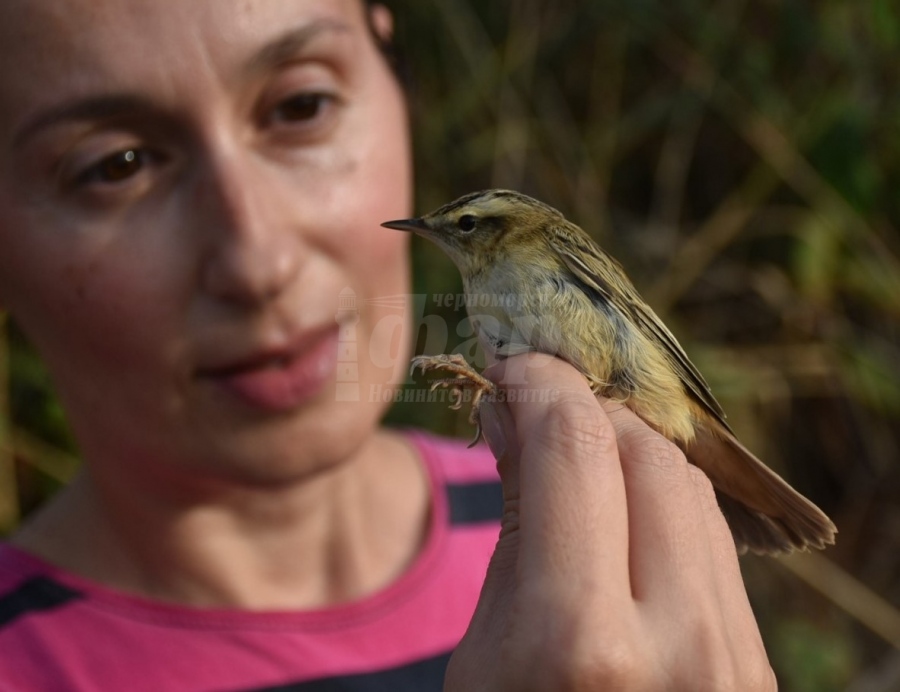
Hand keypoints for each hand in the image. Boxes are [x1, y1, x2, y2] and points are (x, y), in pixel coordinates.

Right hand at [444, 354, 775, 690]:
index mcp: (579, 639)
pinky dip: (661, 498)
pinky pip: (713, 537)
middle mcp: (677, 639)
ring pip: (689, 483)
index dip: (541, 383)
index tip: (512, 369)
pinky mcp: (754, 660)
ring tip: (573, 457)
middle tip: (537, 407)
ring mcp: (731, 653)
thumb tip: (511, 410)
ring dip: (626, 447)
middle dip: (584, 407)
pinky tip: (621, 509)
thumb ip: (514, 522)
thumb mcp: (485, 646)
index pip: (575, 448)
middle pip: (645, 450)